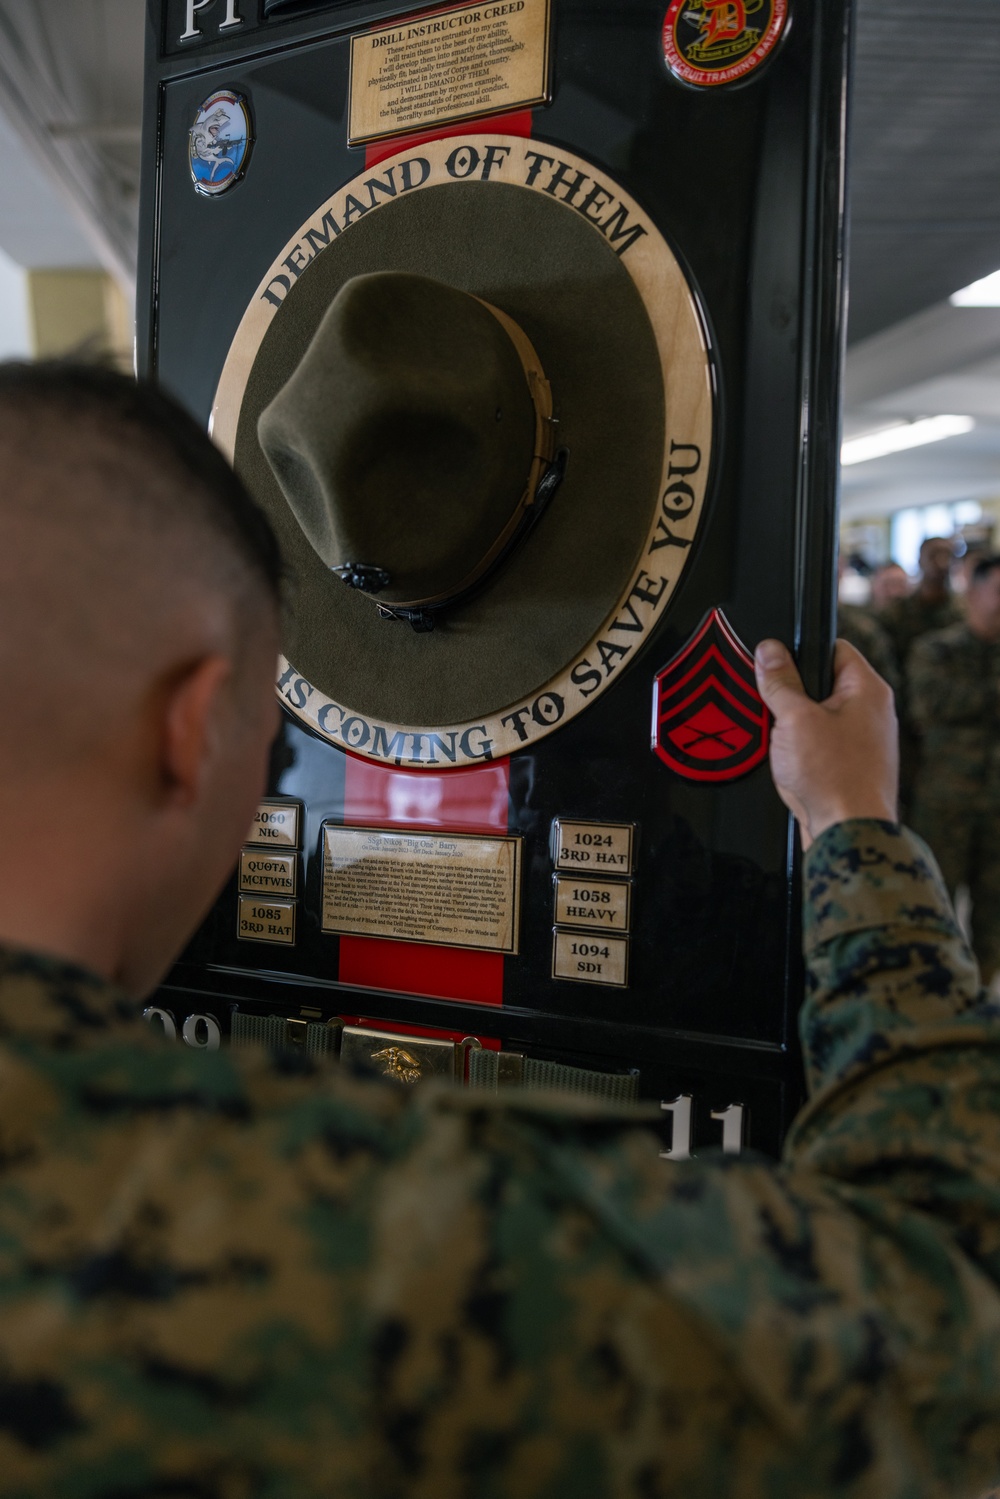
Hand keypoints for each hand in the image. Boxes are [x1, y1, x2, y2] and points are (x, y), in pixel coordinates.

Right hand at [754, 638, 897, 850]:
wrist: (848, 833)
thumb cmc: (834, 776)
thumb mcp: (795, 719)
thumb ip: (780, 682)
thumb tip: (770, 650)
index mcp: (867, 689)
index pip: (835, 648)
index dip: (802, 651)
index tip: (775, 662)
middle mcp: (872, 712)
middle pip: (822, 684)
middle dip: (791, 695)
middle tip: (770, 706)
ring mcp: (863, 741)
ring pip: (817, 717)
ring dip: (792, 727)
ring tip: (779, 741)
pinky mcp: (852, 766)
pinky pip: (819, 745)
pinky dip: (800, 751)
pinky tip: (787, 764)